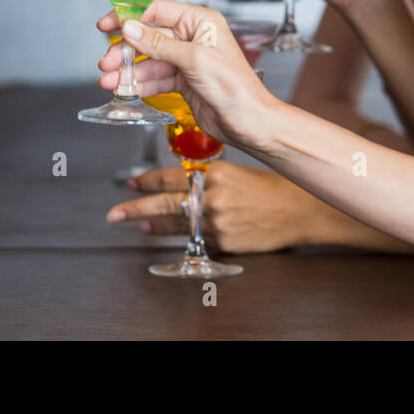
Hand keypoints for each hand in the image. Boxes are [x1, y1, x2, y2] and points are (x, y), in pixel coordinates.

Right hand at [97, 0, 278, 150]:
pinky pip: (155, 78)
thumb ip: (159, 44)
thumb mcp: (194, 60)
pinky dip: (139, 84)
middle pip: (148, 37)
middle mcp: (193, 37)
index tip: (107, 25)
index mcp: (201, 22)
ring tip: (109, 82)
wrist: (249, 123)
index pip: (157, 10)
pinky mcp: (184, 81)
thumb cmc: (236, 88)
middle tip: (106, 63)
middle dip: (125, 50)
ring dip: (128, 71)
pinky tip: (125, 90)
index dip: (130, 17)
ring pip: (149, 61)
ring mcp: (188, 60)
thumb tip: (131, 28)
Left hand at [104, 161, 321, 252]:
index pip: (170, 177)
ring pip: (177, 225)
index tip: (132, 183)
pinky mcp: (224, 242)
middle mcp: (212, 197)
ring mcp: (216, 222)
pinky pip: (198, 240)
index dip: (147, 181)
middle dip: (136, 208)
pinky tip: (175, 235)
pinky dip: (185, 237)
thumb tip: (180, 184)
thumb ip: (207, 178)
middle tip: (116, 213)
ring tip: (142, 226)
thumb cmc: (271, 186)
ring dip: (156, 225)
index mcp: (214, 173)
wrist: (297, 210)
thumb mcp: (235, 171)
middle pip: (164, 203)